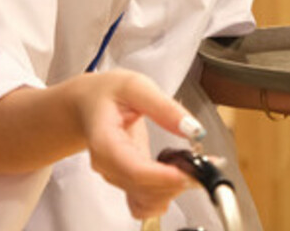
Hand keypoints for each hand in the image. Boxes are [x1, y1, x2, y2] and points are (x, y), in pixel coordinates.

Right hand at [69, 70, 204, 218]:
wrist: (86, 104)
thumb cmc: (106, 94)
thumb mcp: (136, 86)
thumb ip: (164, 107)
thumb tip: (192, 128)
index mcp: (105, 141)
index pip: (133, 169)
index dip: (163, 176)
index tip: (190, 171)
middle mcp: (108, 166)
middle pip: (143, 189)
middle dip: (177, 179)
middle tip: (203, 160)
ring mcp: (116, 177)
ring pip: (147, 200)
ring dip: (175, 187)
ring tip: (190, 162)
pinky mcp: (126, 183)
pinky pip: (146, 204)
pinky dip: (167, 194)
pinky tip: (178, 174)